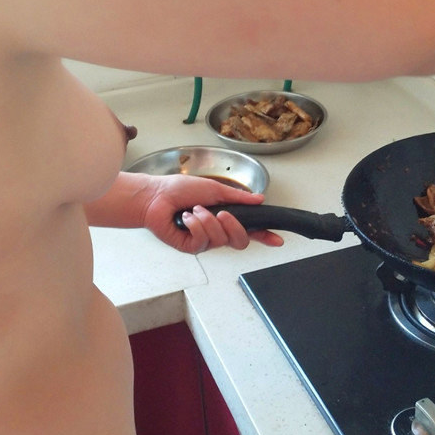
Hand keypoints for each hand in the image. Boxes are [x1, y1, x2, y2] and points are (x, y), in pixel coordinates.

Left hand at [141, 175, 283, 253]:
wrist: (156, 196)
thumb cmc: (180, 189)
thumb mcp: (214, 188)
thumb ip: (237, 197)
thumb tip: (259, 199)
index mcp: (225, 217)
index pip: (250, 230)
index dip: (265, 236)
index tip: (278, 240)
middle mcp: (217, 231)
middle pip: (240, 241)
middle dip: (234, 226)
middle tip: (222, 214)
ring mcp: (204, 241)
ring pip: (221, 240)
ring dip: (207, 221)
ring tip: (194, 209)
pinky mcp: (190, 247)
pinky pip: (203, 242)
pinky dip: (195, 226)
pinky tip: (185, 218)